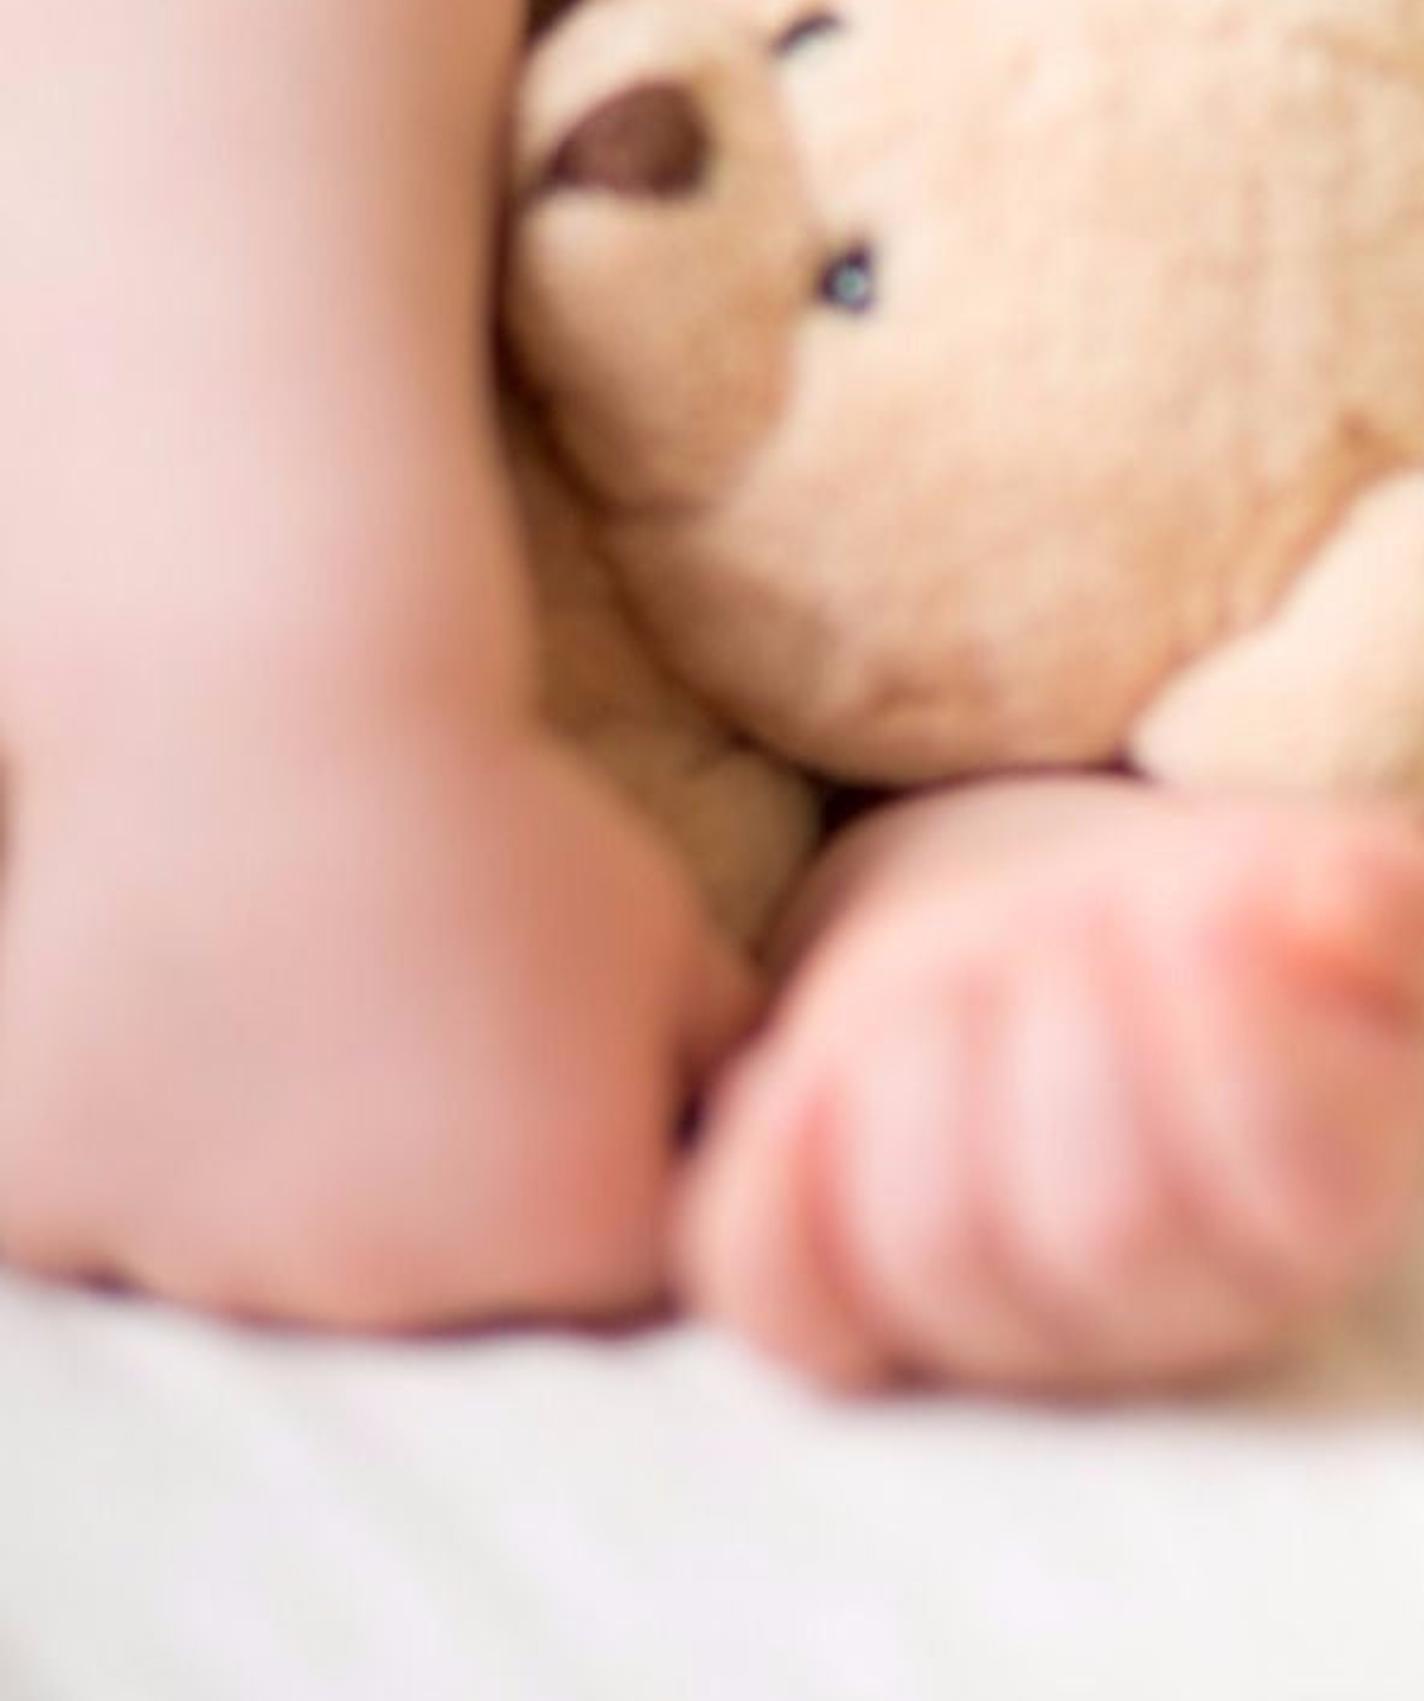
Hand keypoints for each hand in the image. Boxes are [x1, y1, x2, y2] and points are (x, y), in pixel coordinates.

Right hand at [0, 696, 756, 1327]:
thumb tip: (766, 1167)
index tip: (555, 1055)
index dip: (601, 1167)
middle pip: (441, 1295)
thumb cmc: (508, 828)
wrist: (273, 714)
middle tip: (419, 1024)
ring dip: (294, 1181)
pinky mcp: (50, 1209)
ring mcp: (202, 1261)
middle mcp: (388, 1285)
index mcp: (565, 1236)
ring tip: (302, 1013)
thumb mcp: (681, 957)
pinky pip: (116, 1222)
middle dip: (455, 1195)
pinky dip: (145, 1155)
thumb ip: (729, 1095)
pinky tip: (181, 1030)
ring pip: (273, 1263)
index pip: (615, 1275)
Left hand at [680, 783, 1423, 1393]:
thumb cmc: (1237, 918)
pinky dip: (772, 1169)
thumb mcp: (1346, 883)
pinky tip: (814, 1066)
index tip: (1201, 907)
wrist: (1088, 954)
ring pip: (935, 1252)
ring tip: (967, 960)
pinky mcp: (848, 1315)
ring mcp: (1005, 1338)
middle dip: (1067, 1025)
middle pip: (1104, 1227)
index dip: (1232, 1032)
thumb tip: (1346, 914)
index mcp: (1336, 1219)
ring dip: (922, 1059)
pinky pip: (780, 1293)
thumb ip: (1379, 899)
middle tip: (1070, 920)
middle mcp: (1180, 1324)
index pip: (1296, 1190)